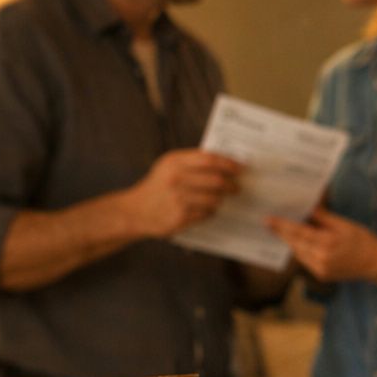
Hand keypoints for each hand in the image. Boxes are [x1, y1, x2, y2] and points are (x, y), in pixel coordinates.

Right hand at [126, 149, 241, 236]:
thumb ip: (193, 162)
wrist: (136, 211)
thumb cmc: (159, 186)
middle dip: (231, 185)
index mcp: (174, 162)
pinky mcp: (181, 217)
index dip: (229, 164)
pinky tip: (205, 209)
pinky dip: (210, 211)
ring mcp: (178, 199)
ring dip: (221, 199)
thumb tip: (227, 162)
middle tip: (237, 187)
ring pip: (215, 198)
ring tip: (220, 198)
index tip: (241, 168)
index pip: (209, 160)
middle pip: (217, 180)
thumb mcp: (169, 167)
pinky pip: (207, 213)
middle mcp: (176, 179)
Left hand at [266, 208, 376, 282]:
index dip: (281, 226)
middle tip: (270, 223)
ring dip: (291, 242)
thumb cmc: (363, 240)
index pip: (298, 232)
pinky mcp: (321, 275)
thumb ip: (322, 217)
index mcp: (327, 242)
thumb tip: (307, 207)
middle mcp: (321, 258)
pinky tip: (301, 243)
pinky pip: (305, 261)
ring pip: (298, 253)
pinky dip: (301, 251)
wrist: (376, 263)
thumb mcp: (344, 224)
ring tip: (283, 231)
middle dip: (282, 233)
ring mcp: (320, 269)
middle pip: (295, 244)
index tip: (268, 219)